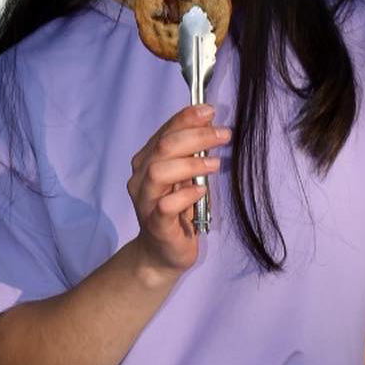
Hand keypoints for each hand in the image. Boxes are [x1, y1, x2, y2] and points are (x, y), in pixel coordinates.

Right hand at [126, 104, 229, 276]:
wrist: (162, 253)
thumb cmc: (177, 211)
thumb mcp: (184, 177)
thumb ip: (190, 153)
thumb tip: (210, 124)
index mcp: (147, 161)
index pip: (165, 131)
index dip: (187, 118)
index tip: (210, 111)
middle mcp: (141, 178)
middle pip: (163, 147)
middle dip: (196, 136)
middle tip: (223, 135)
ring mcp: (146, 202)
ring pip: (159, 172)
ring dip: (191, 164)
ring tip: (216, 164)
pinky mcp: (156, 224)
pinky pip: (166, 206)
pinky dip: (185, 195)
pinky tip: (201, 192)